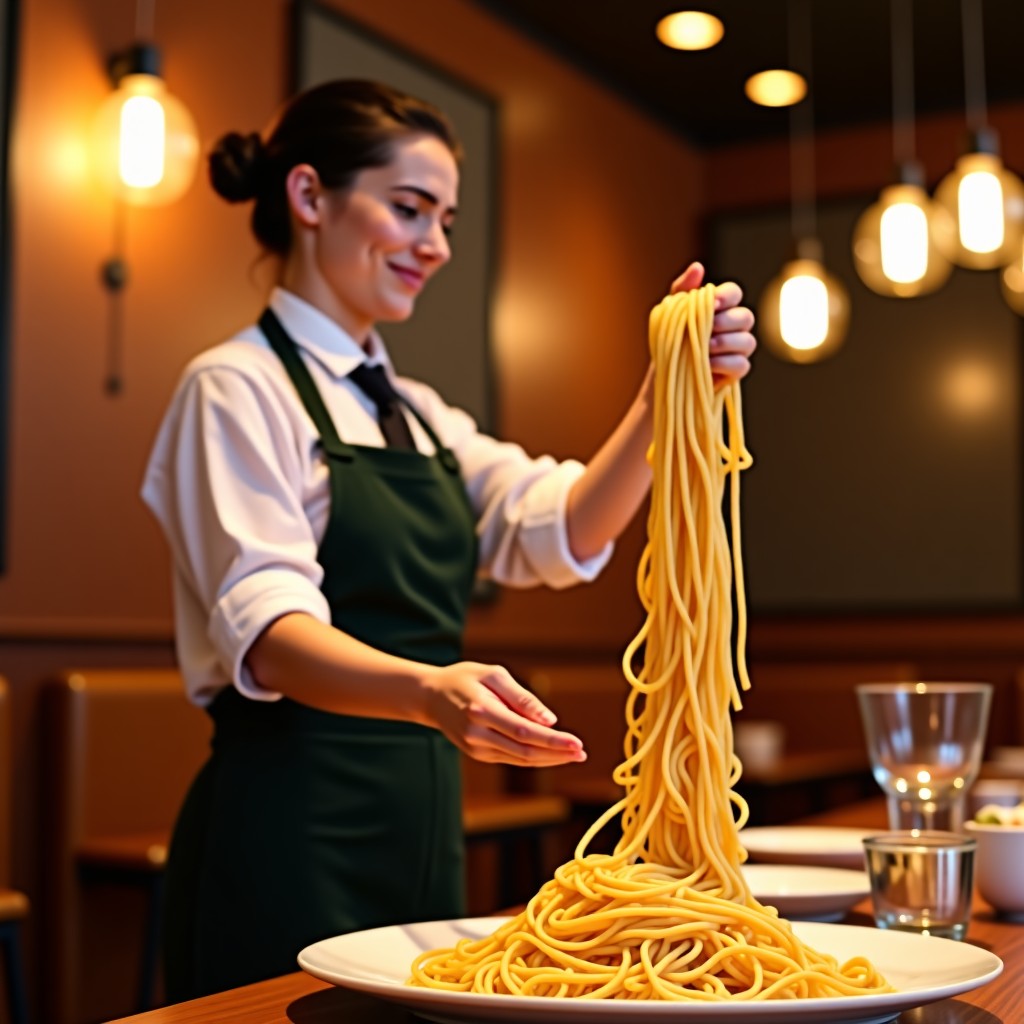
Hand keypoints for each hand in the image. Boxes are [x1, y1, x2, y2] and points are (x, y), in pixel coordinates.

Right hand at [420, 662, 586, 766]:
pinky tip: (552, 754)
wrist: (431, 696)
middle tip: (582, 753)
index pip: (524, 732)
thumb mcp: (493, 675)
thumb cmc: (465, 678)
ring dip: (549, 759)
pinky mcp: (478, 754)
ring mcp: (476, 748)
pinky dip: (534, 758)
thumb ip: (522, 698)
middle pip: (525, 751)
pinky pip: (511, 758)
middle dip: (557, 754)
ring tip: (574, 755)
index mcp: (481, 711)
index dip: (553, 741)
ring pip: (520, 759)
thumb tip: (550, 720)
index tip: (577, 743)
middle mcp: (477, 734)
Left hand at [670, 262, 755, 386]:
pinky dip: (724, 364)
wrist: (663, 369)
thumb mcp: (672, 311)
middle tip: (707, 328)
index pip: (735, 293)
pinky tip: (707, 364)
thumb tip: (698, 267)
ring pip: (747, 341)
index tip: (711, 303)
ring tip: (705, 348)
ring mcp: (738, 349)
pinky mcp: (735, 371)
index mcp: (722, 307)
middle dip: (725, 322)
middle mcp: (735, 326)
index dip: (726, 296)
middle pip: (746, 317)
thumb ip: (683, 288)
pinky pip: (741, 365)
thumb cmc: (671, 336)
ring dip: (725, 343)